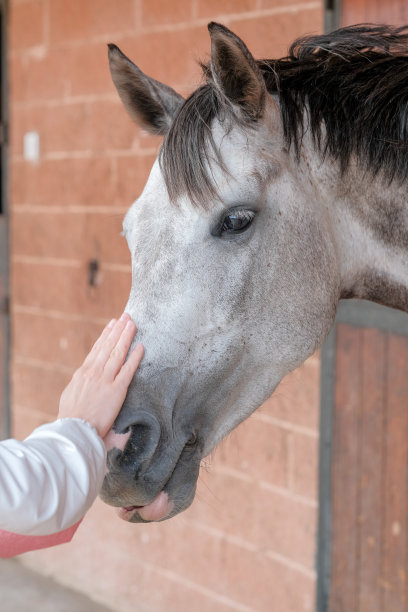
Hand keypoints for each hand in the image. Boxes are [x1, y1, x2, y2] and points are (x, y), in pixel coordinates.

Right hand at [58, 313, 143, 437]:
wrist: (74, 430)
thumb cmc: (70, 417)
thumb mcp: (71, 394)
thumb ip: (80, 382)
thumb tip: (83, 377)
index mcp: (82, 372)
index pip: (97, 349)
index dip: (106, 335)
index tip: (113, 323)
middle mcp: (94, 372)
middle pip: (108, 346)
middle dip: (118, 329)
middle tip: (126, 316)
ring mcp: (106, 380)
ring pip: (118, 353)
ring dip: (126, 337)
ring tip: (132, 324)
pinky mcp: (117, 390)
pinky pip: (128, 370)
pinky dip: (135, 357)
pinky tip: (140, 346)